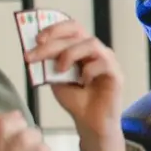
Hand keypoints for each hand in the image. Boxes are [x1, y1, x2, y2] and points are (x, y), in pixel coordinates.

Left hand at [28, 20, 127, 150]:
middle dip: (51, 44)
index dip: (55, 29)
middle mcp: (97, 51)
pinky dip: (88, 71)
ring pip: (91, 44)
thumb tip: (35, 49)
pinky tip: (83, 82)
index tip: (37, 39)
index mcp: (82, 49)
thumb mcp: (54, 77)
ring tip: (60, 70)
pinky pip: (103, 63)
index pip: (72, 28)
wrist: (89, 123)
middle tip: (33, 56)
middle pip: (76, 35)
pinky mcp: (116, 74)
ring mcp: (108, 61)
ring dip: (70, 54)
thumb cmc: (76, 99)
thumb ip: (49, 63)